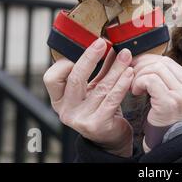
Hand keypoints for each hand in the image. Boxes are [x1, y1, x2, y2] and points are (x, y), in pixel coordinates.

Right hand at [43, 39, 134, 156]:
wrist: (111, 138)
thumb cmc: (101, 108)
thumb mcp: (95, 87)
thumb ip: (99, 68)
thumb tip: (108, 43)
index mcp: (60, 99)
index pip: (51, 78)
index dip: (64, 63)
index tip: (81, 50)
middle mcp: (66, 110)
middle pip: (75, 78)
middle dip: (90, 57)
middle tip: (102, 43)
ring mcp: (81, 119)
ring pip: (99, 87)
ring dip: (115, 68)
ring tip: (125, 55)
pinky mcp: (98, 124)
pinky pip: (112, 99)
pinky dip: (122, 83)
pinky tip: (129, 72)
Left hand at [130, 54, 181, 126]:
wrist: (165, 140)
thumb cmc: (164, 115)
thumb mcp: (171, 92)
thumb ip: (164, 76)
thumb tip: (144, 57)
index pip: (169, 61)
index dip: (149, 60)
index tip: (136, 65)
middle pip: (162, 63)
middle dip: (142, 66)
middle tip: (131, 75)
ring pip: (156, 69)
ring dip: (139, 75)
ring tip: (135, 86)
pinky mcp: (170, 102)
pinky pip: (150, 80)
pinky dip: (139, 82)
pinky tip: (136, 92)